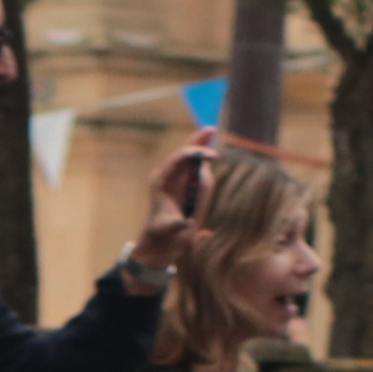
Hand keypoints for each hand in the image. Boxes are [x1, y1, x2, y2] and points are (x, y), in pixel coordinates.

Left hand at [123, 141, 209, 281]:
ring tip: (210, 136)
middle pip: (184, 153)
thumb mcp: (168, 231)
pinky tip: (210, 156)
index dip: (194, 154)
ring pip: (191, 160)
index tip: (212, 157)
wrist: (160, 242)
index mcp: (161, 182)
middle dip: (197, 141)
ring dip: (201, 149)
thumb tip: (184, 222)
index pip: (178, 160)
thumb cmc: (162, 235)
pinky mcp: (185, 186)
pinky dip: (204, 161)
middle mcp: (168, 177)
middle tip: (211, 129)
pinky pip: (196, 170)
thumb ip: (175, 225)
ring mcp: (177, 181)